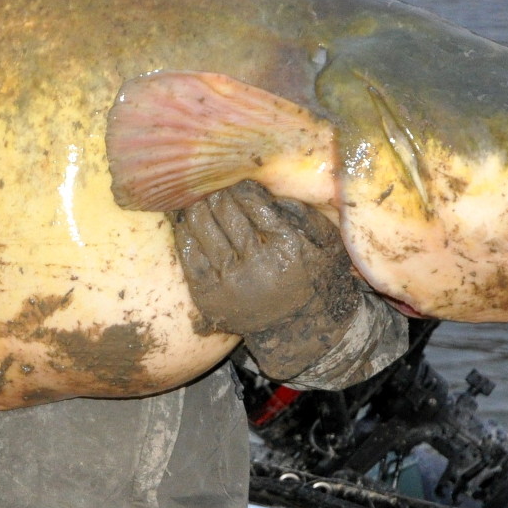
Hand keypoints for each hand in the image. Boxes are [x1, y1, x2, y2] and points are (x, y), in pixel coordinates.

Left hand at [173, 183, 360, 369]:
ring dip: (197, 206)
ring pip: (203, 229)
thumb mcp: (322, 241)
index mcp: (286, 246)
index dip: (240, 186)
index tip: (235, 178)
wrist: (296, 329)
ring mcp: (230, 282)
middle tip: (211, 181)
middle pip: (225, 212)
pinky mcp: (209, 296)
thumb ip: (298, 212)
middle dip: (217, 192)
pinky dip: (185, 233)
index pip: (253, 203)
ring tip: (195, 194)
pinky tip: (184, 219)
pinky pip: (189, 256)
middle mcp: (257, 264)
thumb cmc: (311, 277)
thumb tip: (264, 186)